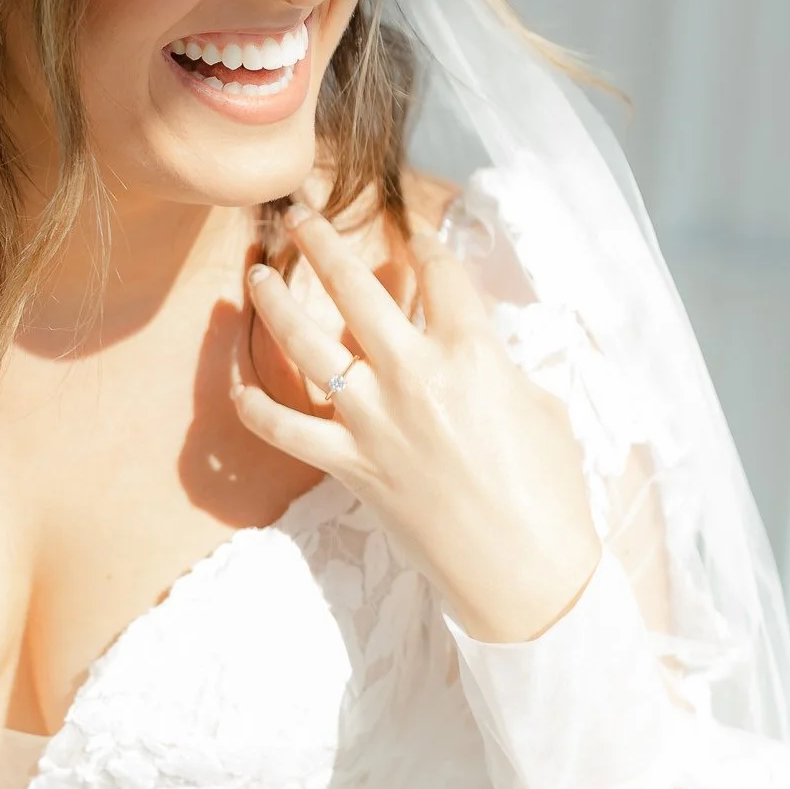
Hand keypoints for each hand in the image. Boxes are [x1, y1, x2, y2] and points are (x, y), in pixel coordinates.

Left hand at [235, 203, 600, 642]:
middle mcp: (413, 377)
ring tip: (256, 273)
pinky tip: (240, 387)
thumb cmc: (550, 490)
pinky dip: (256, 409)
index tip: (404, 220)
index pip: (438, 273)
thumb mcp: (539, 404)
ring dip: (275, 303)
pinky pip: (286, 431)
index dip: (420, 238)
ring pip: (306, 345)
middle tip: (300, 216)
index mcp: (472, 353)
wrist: (526, 572)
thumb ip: (496, 363)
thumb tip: (471, 347)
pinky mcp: (350, 467)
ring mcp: (374, 422)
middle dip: (323, 243)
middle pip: (355, 290)